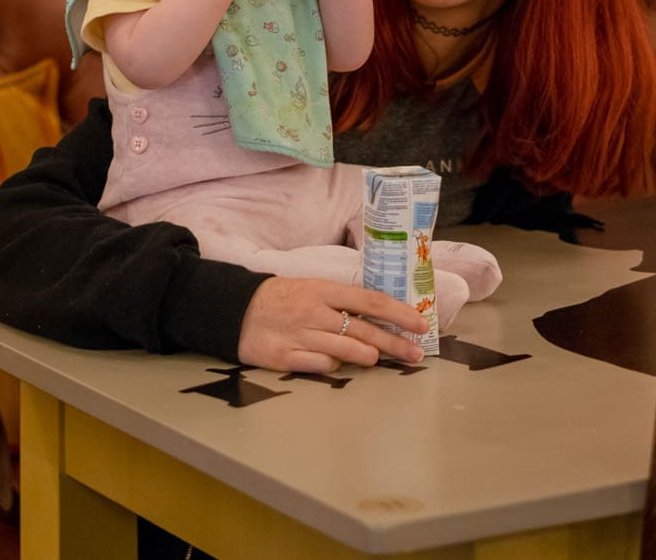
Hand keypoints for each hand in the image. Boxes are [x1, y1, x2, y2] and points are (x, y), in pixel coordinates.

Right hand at [237, 278, 426, 371]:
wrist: (234, 309)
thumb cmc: (281, 299)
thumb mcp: (311, 288)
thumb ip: (341, 302)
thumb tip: (379, 316)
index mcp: (323, 290)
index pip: (370, 301)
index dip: (398, 313)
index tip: (421, 324)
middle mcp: (314, 312)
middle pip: (364, 330)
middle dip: (394, 344)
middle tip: (415, 354)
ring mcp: (299, 336)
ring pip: (345, 350)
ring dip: (367, 356)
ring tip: (378, 360)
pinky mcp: (284, 358)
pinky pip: (319, 366)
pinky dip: (332, 365)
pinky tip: (335, 363)